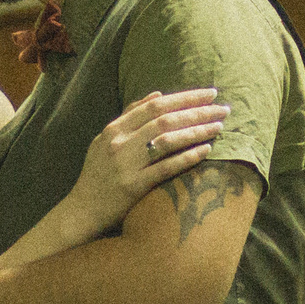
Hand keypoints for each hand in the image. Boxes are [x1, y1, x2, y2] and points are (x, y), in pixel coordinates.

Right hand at [69, 88, 229, 234]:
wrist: (82, 210)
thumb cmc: (98, 174)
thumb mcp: (105, 140)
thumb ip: (129, 117)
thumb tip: (157, 94)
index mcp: (114, 129)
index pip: (155, 105)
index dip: (184, 97)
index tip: (208, 93)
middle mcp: (120, 142)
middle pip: (165, 119)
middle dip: (197, 111)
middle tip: (222, 108)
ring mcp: (126, 164)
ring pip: (167, 140)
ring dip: (196, 131)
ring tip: (219, 126)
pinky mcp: (133, 186)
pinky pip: (165, 168)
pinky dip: (187, 157)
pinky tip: (206, 151)